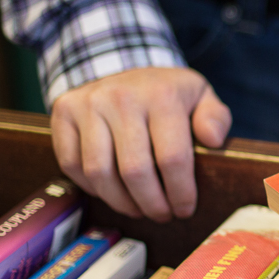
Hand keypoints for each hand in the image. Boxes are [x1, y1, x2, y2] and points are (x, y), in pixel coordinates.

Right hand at [50, 67, 231, 220]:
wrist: (123, 64)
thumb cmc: (166, 91)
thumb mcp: (200, 95)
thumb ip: (215, 118)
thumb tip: (213, 140)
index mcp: (162, 94)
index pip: (172, 158)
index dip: (180, 193)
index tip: (185, 209)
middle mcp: (121, 97)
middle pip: (134, 171)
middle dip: (152, 204)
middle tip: (163, 215)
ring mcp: (88, 103)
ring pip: (100, 173)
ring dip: (121, 202)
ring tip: (139, 209)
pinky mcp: (64, 111)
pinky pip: (72, 164)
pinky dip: (92, 187)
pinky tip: (112, 192)